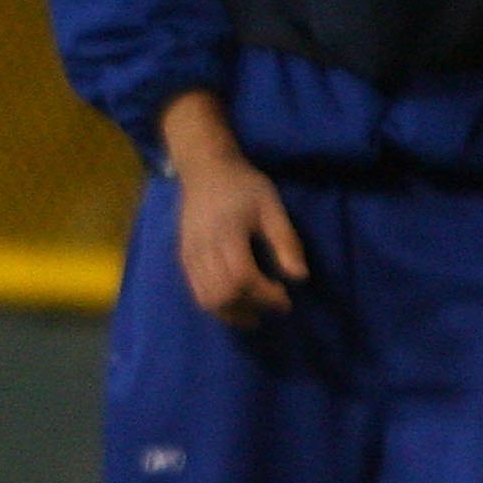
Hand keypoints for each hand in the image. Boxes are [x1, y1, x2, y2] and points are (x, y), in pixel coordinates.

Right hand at [162, 88, 307, 325]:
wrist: (205, 170)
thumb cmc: (243, 186)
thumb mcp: (272, 207)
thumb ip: (285, 241)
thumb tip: (298, 277)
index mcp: (227, 234)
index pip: (242, 278)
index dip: (265, 296)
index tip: (286, 300)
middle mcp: (203, 248)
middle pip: (221, 295)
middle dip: (249, 308)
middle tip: (271, 305)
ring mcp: (190, 255)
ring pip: (206, 299)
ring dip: (232, 312)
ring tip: (254, 311)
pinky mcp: (184, 258)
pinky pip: (197, 291)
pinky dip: (217, 304)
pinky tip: (236, 300)